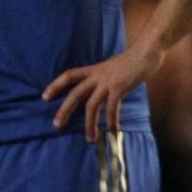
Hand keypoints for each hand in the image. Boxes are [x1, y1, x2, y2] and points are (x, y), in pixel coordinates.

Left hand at [44, 43, 159, 142]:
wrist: (146, 52)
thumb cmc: (131, 62)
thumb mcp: (111, 68)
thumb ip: (103, 79)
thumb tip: (99, 92)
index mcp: (94, 70)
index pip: (69, 75)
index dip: (56, 85)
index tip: (45, 97)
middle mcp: (97, 76)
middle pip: (75, 94)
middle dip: (64, 110)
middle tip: (56, 125)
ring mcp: (107, 82)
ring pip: (91, 106)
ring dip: (90, 124)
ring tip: (89, 139)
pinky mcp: (119, 88)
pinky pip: (111, 109)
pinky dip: (111, 122)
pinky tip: (113, 133)